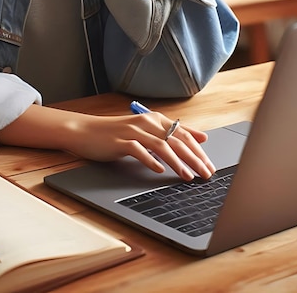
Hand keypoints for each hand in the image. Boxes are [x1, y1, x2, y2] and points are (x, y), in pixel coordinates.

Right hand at [64, 111, 215, 180]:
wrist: (86, 131)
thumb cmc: (117, 133)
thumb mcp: (146, 130)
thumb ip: (171, 132)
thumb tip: (201, 137)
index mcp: (155, 119)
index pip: (183, 134)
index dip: (198, 150)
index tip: (210, 166)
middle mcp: (146, 123)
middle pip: (176, 141)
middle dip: (194, 159)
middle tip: (206, 174)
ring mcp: (133, 132)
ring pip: (161, 146)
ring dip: (177, 162)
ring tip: (188, 176)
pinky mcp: (120, 142)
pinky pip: (138, 151)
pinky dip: (150, 160)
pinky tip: (159, 170)